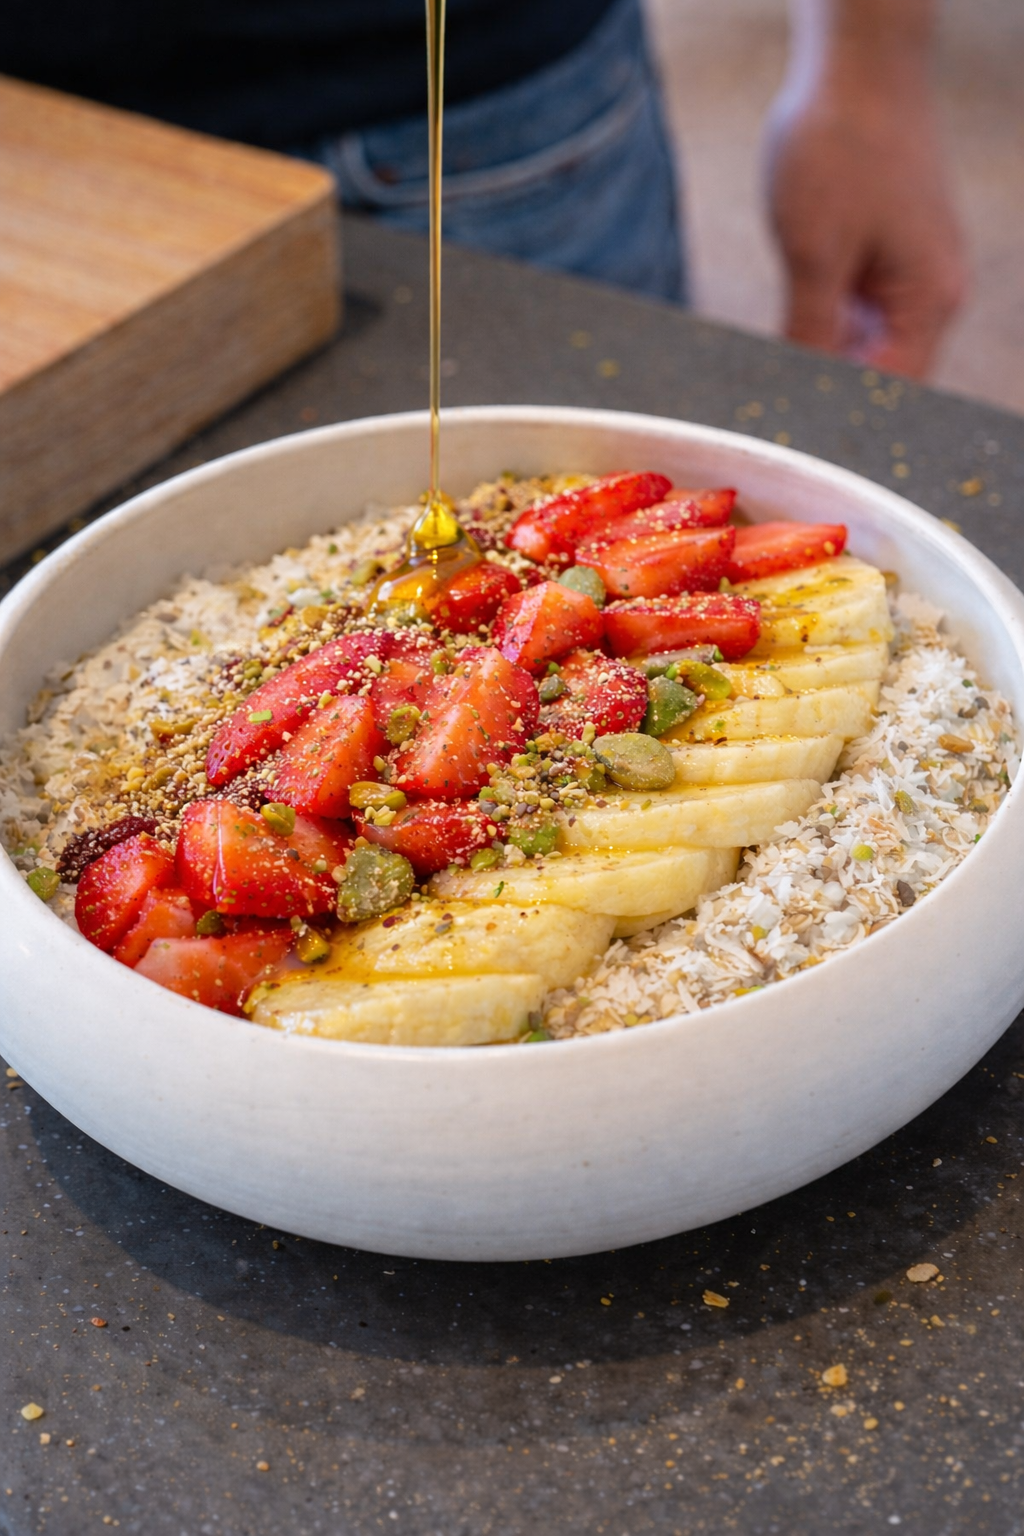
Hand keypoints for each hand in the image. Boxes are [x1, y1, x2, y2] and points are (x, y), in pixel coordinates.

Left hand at [764, 1, 966, 378]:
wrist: (858, 58)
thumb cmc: (842, 144)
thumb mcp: (813, 253)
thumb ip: (809, 332)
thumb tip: (796, 390)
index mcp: (928, 302)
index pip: (888, 393)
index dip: (836, 415)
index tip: (785, 429)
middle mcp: (931, 294)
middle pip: (877, 373)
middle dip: (824, 386)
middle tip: (765, 405)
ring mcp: (911, 271)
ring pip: (861, 342)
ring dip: (818, 350)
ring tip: (770, 365)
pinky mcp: (887, 250)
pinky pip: (854, 307)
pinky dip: (820, 316)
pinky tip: (784, 318)